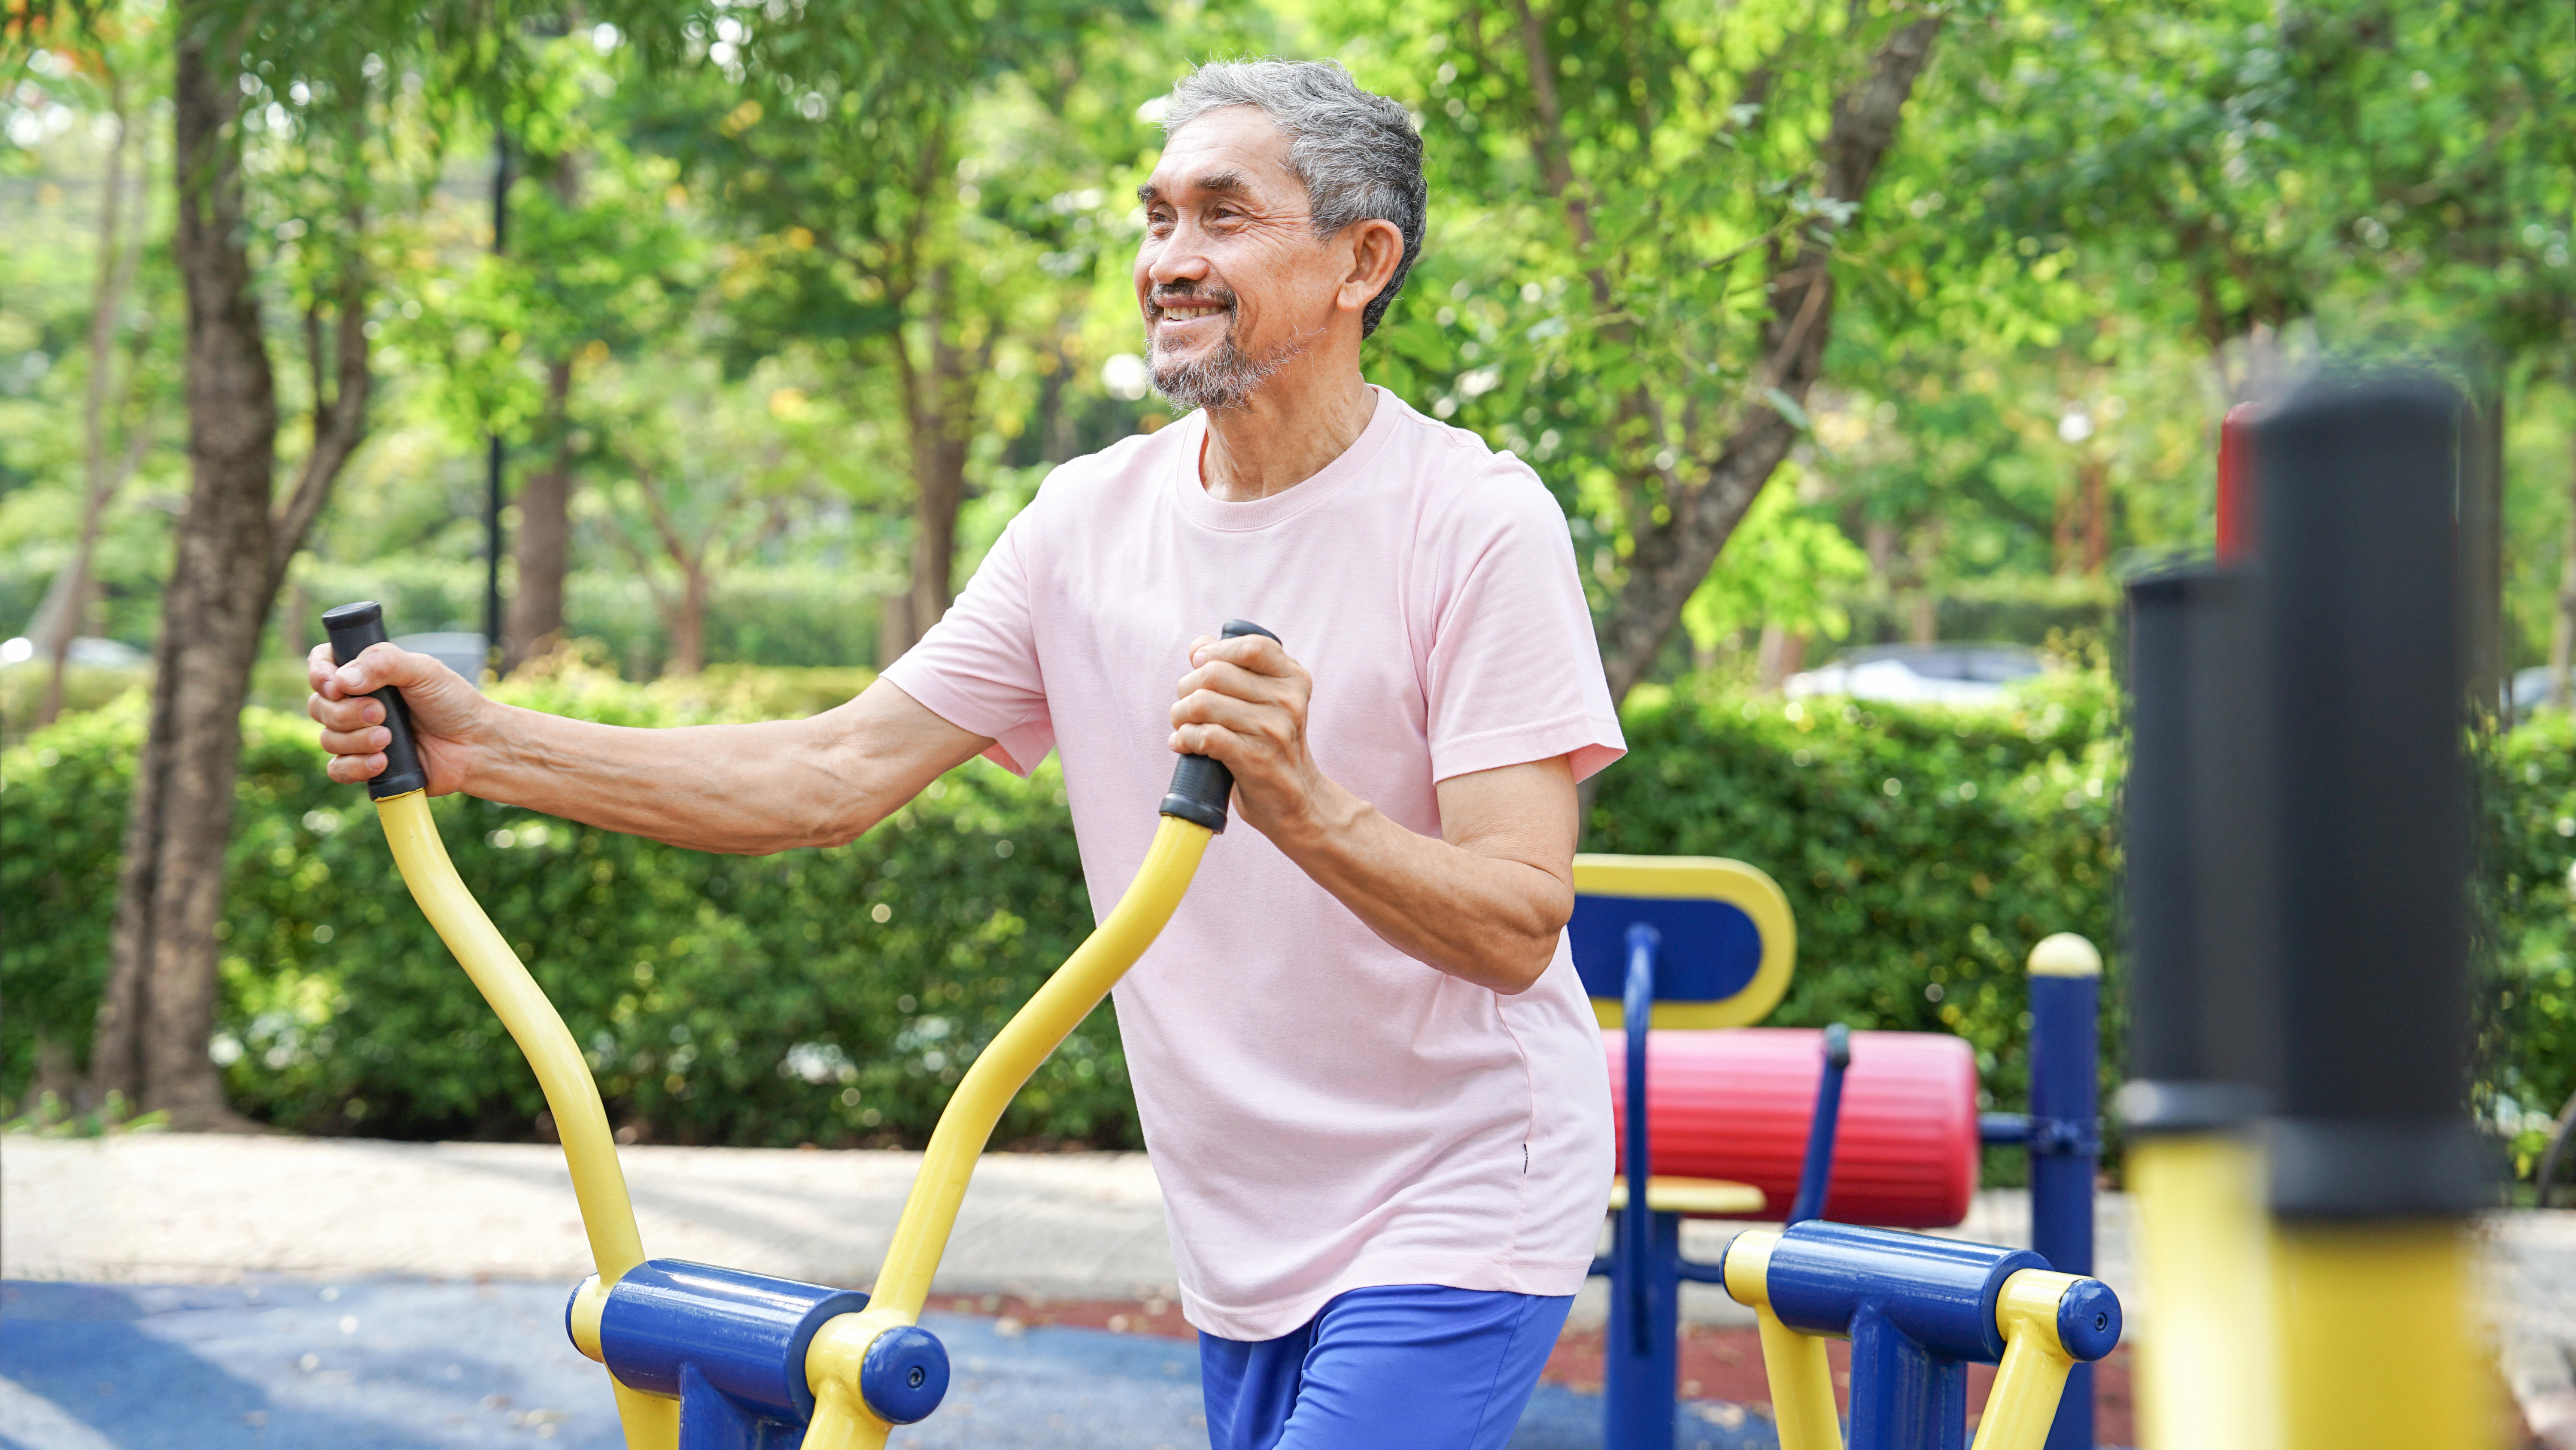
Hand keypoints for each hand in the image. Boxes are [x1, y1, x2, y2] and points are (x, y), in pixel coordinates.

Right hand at [306, 641, 485, 792]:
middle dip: (346, 712)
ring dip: (356, 740)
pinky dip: (355, 767)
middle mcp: (355, 703)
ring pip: (328, 739)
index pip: (322, 665)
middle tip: (381, 713)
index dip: (320, 675)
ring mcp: (358, 735)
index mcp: (365, 673)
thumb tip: (343, 680)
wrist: (475, 745)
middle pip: (320, 706)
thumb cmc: (453, 703)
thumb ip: (385, 662)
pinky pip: (338, 770)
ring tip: (389, 738)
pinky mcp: (366, 765)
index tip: (336, 686)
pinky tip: (383, 762)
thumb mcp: (424, 671)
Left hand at [1169, 632, 1347, 843]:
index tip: (1199, 665)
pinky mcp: (1256, 760)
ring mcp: (1274, 731)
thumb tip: (1199, 645)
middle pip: (1215, 673)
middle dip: (1187, 688)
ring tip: (1181, 726)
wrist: (1295, 801)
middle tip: (1185, 707)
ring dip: (1180, 715)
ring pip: (1203, 704)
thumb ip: (1237, 668)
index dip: (1216, 651)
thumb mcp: (1267, 701)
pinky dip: (1185, 738)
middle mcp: (1289, 701)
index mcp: (1294, 679)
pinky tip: (1183, 744)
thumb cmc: (1271, 745)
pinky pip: (1205, 736)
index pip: (1251, 647)